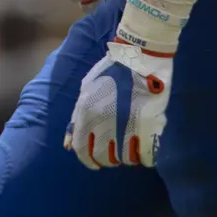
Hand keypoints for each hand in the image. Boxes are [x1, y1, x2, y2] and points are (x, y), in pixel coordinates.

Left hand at [64, 38, 170, 168]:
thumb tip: (68, 146)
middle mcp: (104, 123)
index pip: (82, 151)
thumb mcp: (86, 90)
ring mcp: (126, 125)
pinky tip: (145, 147)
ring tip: (132, 147)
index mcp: (86, 114)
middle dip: (110, 159)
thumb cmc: (111, 70)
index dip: (89, 160)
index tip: (97, 161)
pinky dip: (145, 157)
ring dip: (129, 157)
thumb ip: (76, 118)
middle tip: (117, 153)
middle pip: (104, 158)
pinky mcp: (148, 125)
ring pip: (126, 159)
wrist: (140, 55)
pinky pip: (145, 155)